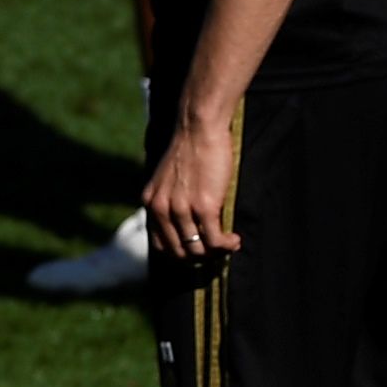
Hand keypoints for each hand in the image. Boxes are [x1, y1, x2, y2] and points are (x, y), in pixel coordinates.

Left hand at [144, 110, 240, 260]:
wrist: (199, 128)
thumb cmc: (190, 150)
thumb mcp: (168, 179)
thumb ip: (169, 201)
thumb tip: (185, 227)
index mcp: (151, 203)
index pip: (161, 245)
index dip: (181, 253)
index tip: (198, 251)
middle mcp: (161, 209)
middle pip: (179, 252)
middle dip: (200, 257)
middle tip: (217, 251)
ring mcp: (181, 209)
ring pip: (198, 250)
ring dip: (216, 253)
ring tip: (229, 245)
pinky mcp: (204, 207)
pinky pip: (215, 241)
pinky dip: (227, 246)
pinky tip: (235, 240)